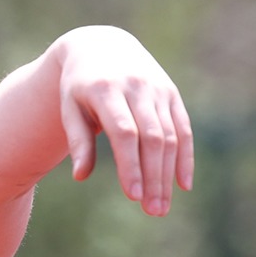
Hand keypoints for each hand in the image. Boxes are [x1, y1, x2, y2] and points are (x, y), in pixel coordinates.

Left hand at [54, 26, 193, 216]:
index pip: (124, 132)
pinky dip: (185, 157)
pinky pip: (183, 128)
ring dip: (168, 174)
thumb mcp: (70, 108)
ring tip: (161, 206)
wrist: (100, 45)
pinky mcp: (171, 93)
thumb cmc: (79, 85)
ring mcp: (158, 89)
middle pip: (151, 137)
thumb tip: (81, 176)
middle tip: (153, 211)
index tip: (133, 196)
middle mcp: (137, 87)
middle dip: (154, 177)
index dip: (130, 165)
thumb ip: (78, 140)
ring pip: (170, 136)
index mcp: (106, 89)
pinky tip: (184, 184)